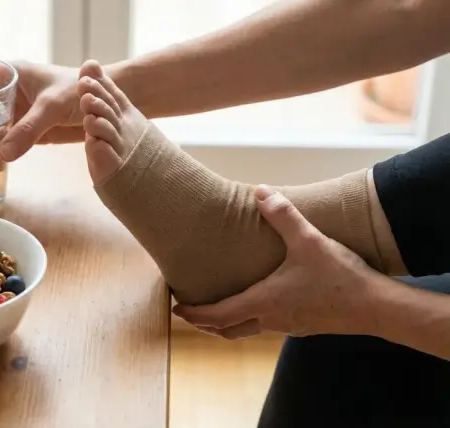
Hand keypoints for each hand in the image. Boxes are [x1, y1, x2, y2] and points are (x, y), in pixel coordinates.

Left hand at [172, 186, 378, 339]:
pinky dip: (252, 320)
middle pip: (227, 330)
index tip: (176, 309)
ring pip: (247, 330)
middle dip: (205, 323)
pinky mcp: (305, 326)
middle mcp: (271, 319)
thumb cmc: (339, 277)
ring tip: (218, 309)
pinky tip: (260, 304)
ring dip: (228, 323)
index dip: (193, 313)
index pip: (216, 315)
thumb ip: (283, 215)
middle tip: (189, 313)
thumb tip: (260, 191)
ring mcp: (288, 326)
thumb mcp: (308, 240)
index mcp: (263, 302)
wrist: (376, 307)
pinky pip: (268, 327)